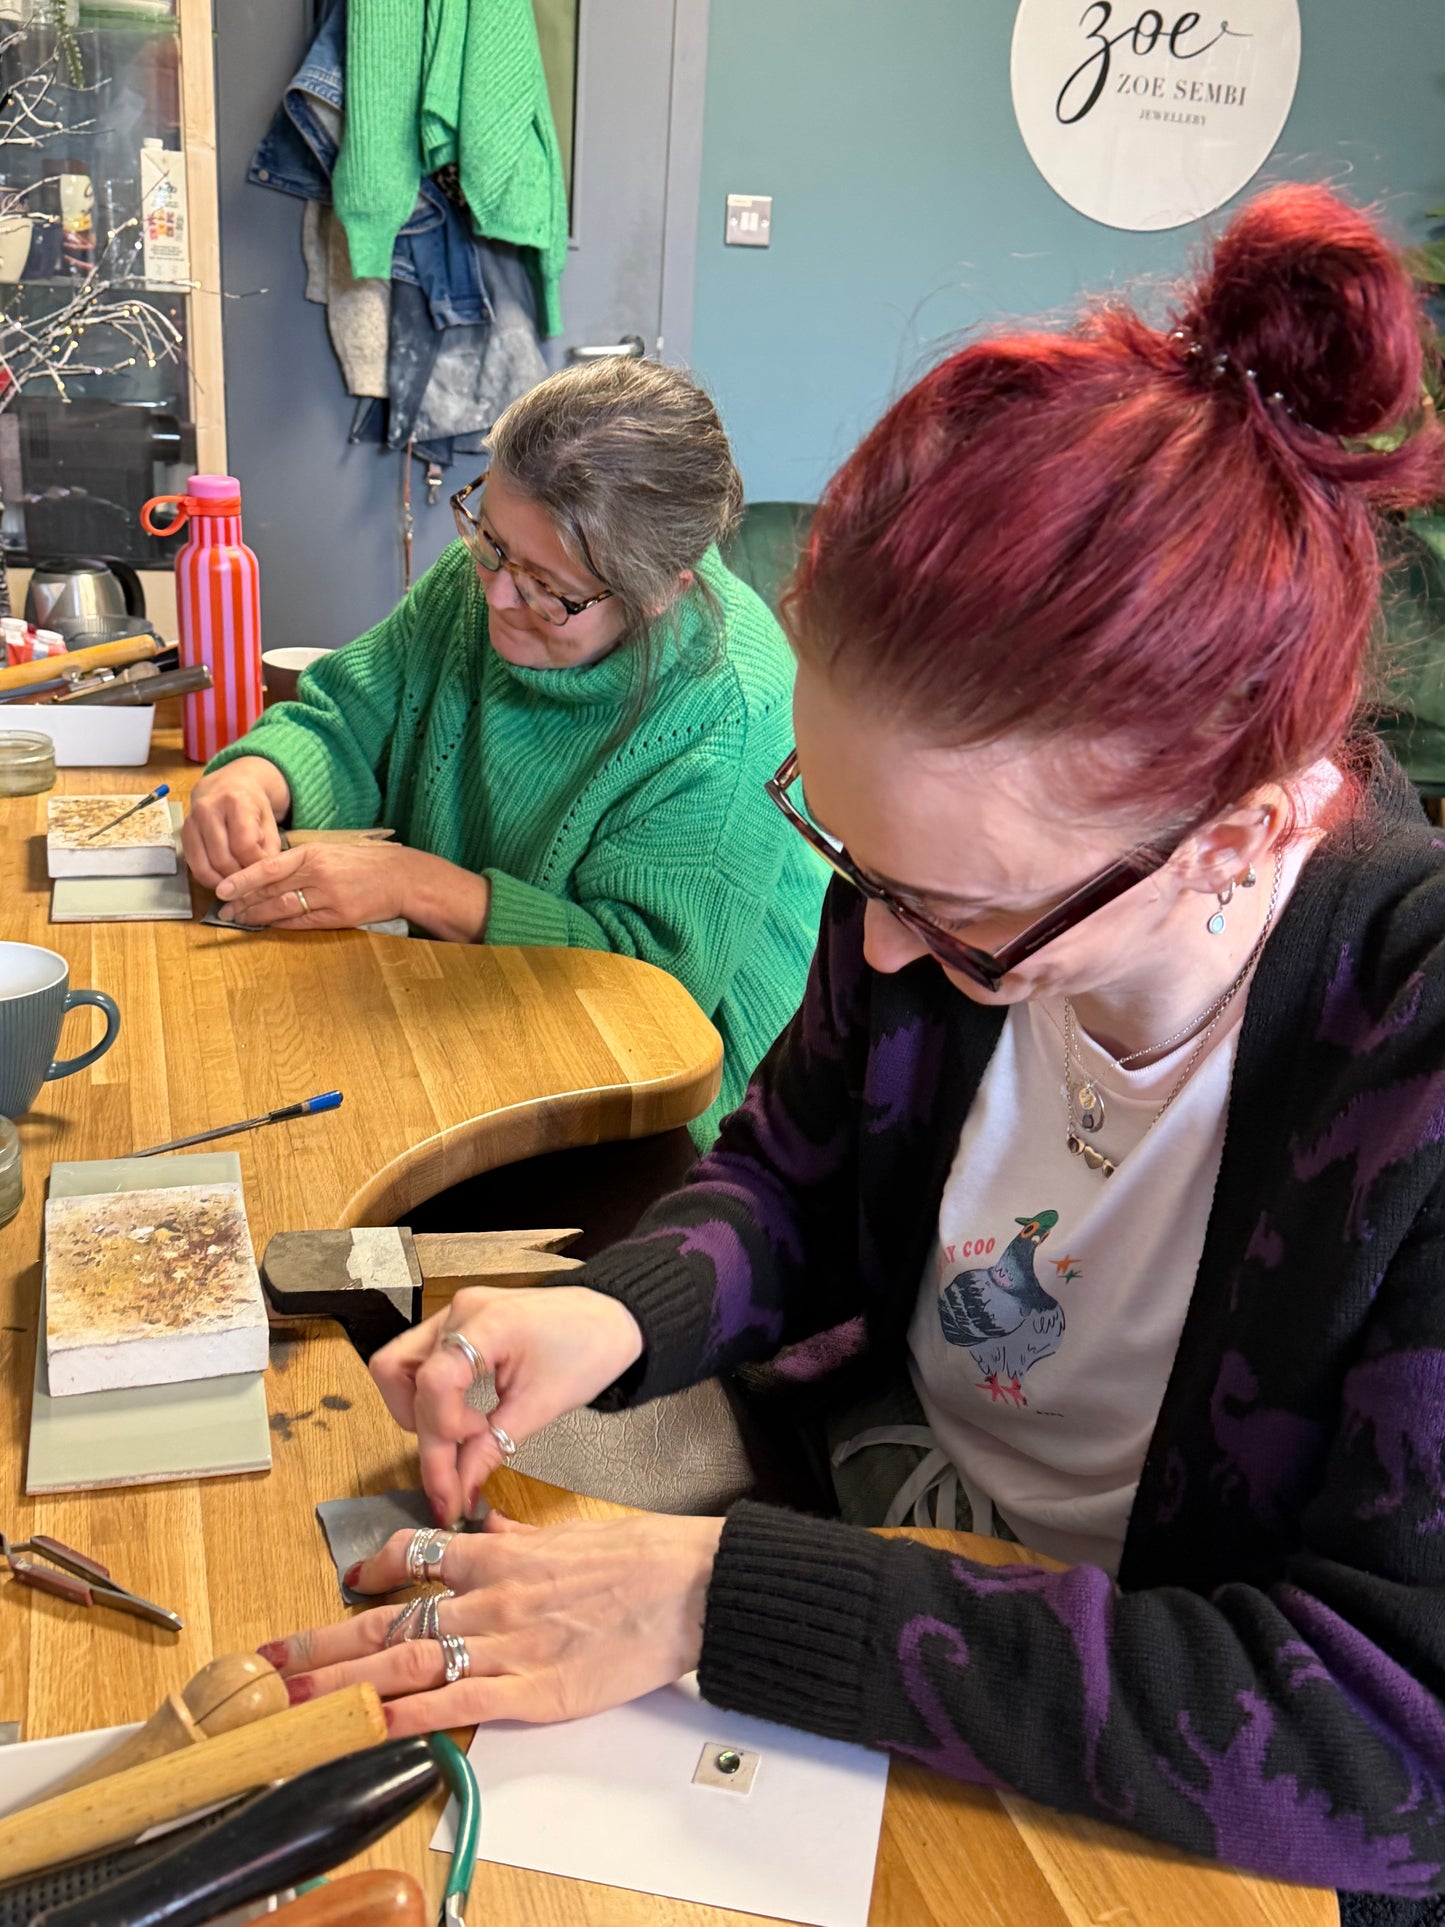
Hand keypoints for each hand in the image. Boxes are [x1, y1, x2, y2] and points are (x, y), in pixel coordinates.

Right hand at [183, 757, 289, 884]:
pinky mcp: (183, 833)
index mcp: (235, 801)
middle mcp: (208, 808)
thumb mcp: (270, 823)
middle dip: (239, 878)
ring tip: (238, 884)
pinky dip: (208, 878)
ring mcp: (191, 821)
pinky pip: (193, 865)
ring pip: (205, 865)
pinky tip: (222, 880)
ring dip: (223, 882)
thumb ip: (269, 849)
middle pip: (222, 859)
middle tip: (251, 883)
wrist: (228, 785)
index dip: (255, 865)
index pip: (244, 846)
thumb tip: (261, 878)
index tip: (264, 872)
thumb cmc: (253, 807)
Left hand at [215, 843, 490, 939]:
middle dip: (244, 902)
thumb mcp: (330, 852)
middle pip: (271, 890)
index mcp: (313, 853)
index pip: (268, 867)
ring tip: (240, 920)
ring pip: (283, 908)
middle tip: (223, 911)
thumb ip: (300, 862)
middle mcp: (318, 873)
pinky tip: (269, 926)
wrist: (402, 877)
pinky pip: (303, 923)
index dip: (243, 880)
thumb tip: (266, 872)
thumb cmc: (364, 864)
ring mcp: (329, 896)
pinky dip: (283, 925)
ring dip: (259, 916)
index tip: (222, 889)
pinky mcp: (339, 916)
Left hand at [258, 1508, 724, 1734]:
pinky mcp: (535, 1692)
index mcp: (503, 1554)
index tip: (349, 1578)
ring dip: (346, 1679)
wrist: (691, 1585)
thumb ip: (520, 1535)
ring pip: (410, 1658)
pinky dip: (409, 1716)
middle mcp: (492, 1596)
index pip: (419, 1554)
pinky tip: (372, 1726)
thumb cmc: (642, 1556)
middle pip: (392, 1615)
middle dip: (327, 1639)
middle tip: (275, 1657)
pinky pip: (458, 1703)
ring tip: (296, 1696)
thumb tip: (487, 1526)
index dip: (375, 1568)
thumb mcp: (571, 1533)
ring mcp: (509, 1645)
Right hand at [371, 1286, 645, 1523]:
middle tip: (451, 1477)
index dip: (439, 1434)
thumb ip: (492, 1447)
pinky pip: (422, 1361)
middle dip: (424, 1432)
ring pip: (400, 1366)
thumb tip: (457, 1490)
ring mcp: (454, 1313)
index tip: (458, 1475)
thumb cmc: (588, 1352)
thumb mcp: (543, 1407)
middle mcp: (459, 1311)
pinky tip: (461, 1422)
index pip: (434, 1382)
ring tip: (458, 1442)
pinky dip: (431, 1397)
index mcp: (487, 1323)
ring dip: (418, 1412)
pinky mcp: (457, 1324)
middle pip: (401, 1374)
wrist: (613, 1317)